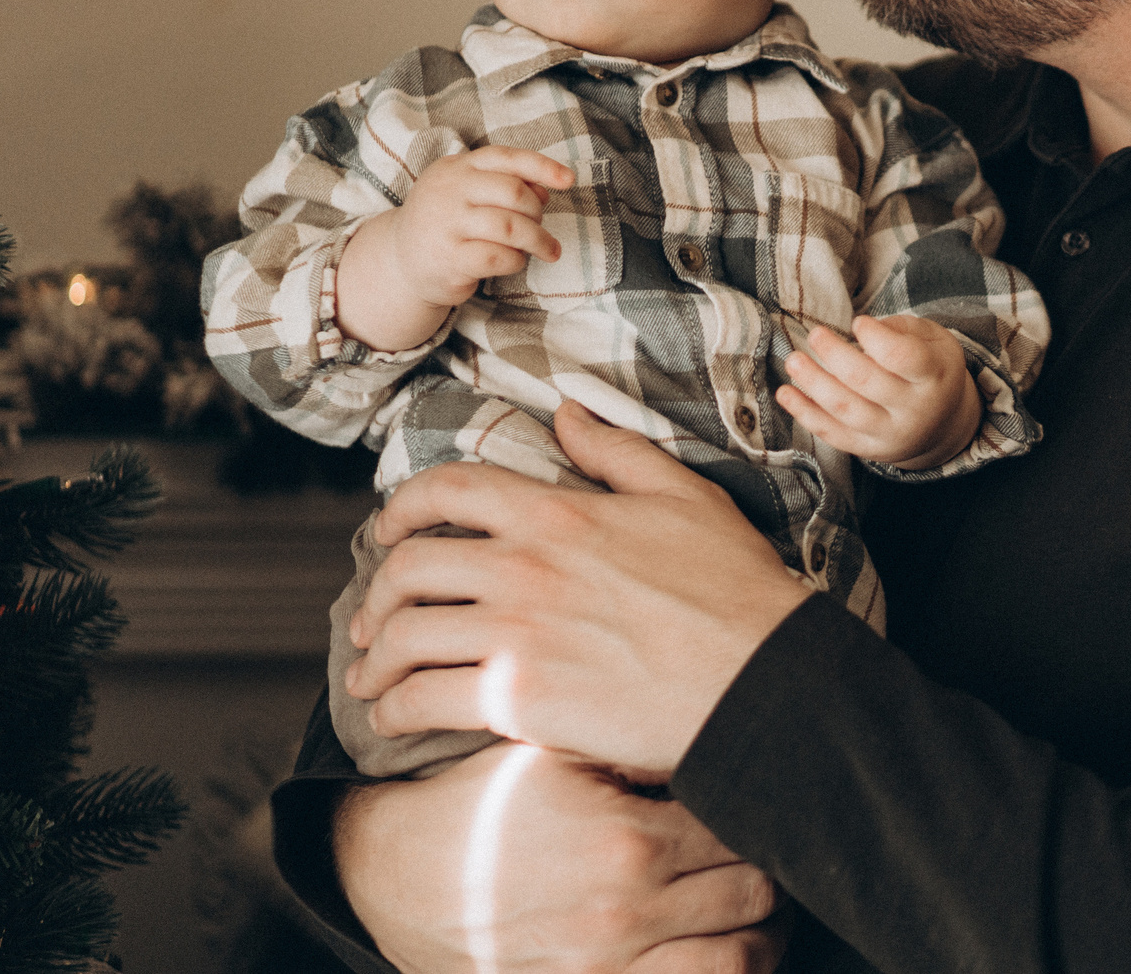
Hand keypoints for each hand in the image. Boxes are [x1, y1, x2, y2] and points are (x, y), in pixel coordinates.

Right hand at [335, 741, 785, 973]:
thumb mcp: (548, 752)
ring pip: (743, 955)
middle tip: (767, 846)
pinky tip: (726, 945)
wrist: (393, 878)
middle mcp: (626, 911)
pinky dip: (726, 969)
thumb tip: (709, 717)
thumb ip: (626, 739)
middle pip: (755, 890)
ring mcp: (611, 969)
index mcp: (625, 839)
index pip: (739, 824)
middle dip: (767, 865)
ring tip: (761, 906)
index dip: (754, 805)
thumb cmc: (479, 804)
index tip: (756, 794)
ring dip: (763, 929)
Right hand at [337, 147, 575, 350]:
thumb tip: (545, 188)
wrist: (399, 259)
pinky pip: (499, 258)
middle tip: (541, 226)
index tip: (569, 180)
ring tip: (546, 249)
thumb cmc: (447, 221)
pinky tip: (515, 261)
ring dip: (537, 240)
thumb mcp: (467, 192)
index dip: (542, 166)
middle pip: (513, 193)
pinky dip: (517, 260)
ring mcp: (447, 225)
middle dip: (537, 212)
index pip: (505, 157)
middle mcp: (449, 191)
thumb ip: (502, 183)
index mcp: (456, 167)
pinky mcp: (449, 259)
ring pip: (511, 227)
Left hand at [345, 402, 812, 777]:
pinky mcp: (519, 700)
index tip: (389, 529)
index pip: (449, 490)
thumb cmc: (733, 588)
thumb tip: (568, 414)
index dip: (403, 507)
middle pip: (410, 568)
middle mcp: (525, 567)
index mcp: (558, 513)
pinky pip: (425, 699)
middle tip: (373, 617)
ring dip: (375, 658)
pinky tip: (394, 715)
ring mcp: (517, 634)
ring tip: (372, 677)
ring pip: (406, 635)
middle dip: (377, 593)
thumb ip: (617, 452)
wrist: (758, 678)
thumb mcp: (684, 496)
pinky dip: (395, 708)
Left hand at [777, 315, 980, 468]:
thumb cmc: (932, 369)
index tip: (858, 322)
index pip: (903, 357)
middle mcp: (914, 410)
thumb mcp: (933, 339)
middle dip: (835, 355)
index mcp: (934, 376)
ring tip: (794, 361)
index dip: (875, 338)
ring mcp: (890, 434)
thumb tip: (862, 328)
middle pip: (867, 381)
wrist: (943, 423)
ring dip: (814, 383)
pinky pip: (832, 434)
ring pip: (845, 409)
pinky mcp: (868, 449)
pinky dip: (805, 414)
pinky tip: (785, 394)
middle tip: (816, 334)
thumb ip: (901, 329)